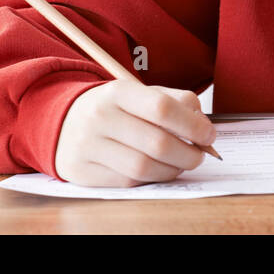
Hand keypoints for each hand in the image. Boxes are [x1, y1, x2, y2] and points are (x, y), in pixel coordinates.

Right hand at [54, 80, 215, 186]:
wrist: (63, 121)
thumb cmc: (115, 108)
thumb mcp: (141, 93)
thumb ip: (175, 102)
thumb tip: (203, 125)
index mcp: (117, 92)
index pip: (163, 108)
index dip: (193, 125)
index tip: (209, 135)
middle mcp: (99, 117)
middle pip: (156, 143)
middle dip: (188, 153)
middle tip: (200, 155)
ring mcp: (87, 146)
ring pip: (143, 167)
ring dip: (172, 170)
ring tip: (182, 164)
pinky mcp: (82, 172)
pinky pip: (127, 182)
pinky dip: (151, 179)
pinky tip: (159, 170)